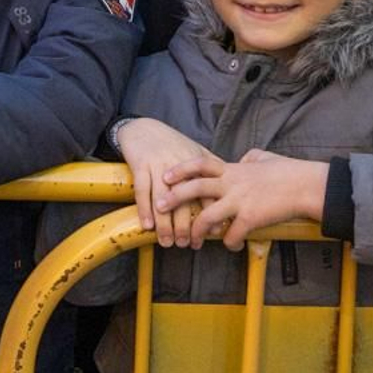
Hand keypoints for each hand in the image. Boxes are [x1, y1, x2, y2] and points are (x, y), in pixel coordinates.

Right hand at [117, 118, 218, 247]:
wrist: (143, 128)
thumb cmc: (171, 144)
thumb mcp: (195, 152)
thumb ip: (212, 168)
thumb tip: (231, 188)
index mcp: (196, 164)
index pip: (208, 192)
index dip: (211, 214)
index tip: (213, 233)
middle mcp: (179, 166)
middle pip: (185, 200)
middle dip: (186, 226)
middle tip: (187, 244)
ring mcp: (159, 165)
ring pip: (163, 199)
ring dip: (165, 224)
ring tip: (168, 242)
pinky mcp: (140, 165)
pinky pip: (142, 190)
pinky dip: (145, 209)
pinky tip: (147, 225)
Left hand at [160, 150, 328, 251]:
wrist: (305, 185)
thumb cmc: (287, 171)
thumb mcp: (263, 157)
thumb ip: (248, 159)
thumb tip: (243, 159)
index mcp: (233, 169)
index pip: (200, 164)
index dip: (180, 169)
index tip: (165, 176)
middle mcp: (232, 183)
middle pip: (195, 188)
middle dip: (174, 198)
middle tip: (159, 206)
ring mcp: (240, 201)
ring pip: (207, 217)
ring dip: (196, 231)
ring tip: (191, 242)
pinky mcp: (251, 218)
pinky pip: (231, 235)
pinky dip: (228, 243)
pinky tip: (231, 246)